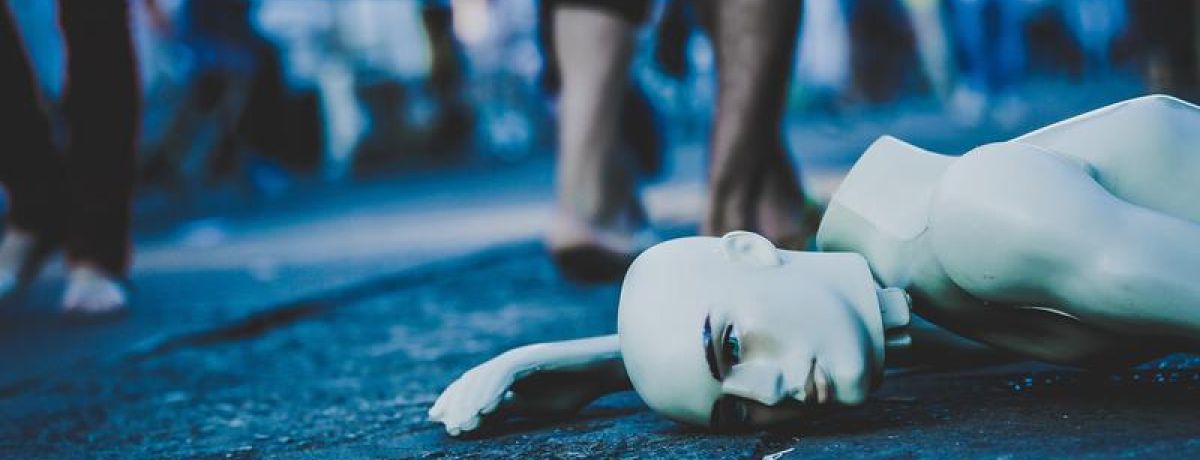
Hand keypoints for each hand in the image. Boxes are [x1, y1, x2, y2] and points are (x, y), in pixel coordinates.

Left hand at [428, 347, 610, 435]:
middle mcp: (509, 361)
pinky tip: (484, 410)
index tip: (440, 422)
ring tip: (462, 425)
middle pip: (472, 380)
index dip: (454, 401)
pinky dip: (493, 391)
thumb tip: (478, 421)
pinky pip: (506, 374)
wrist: (602, 372)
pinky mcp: (533, 357)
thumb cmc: (572, 390)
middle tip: (449, 428)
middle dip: (457, 404)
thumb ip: (506, 410)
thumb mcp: (533, 407)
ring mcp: (520, 357)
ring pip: (485, 376)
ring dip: (471, 402)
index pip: (472, 385)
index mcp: (506, 373)